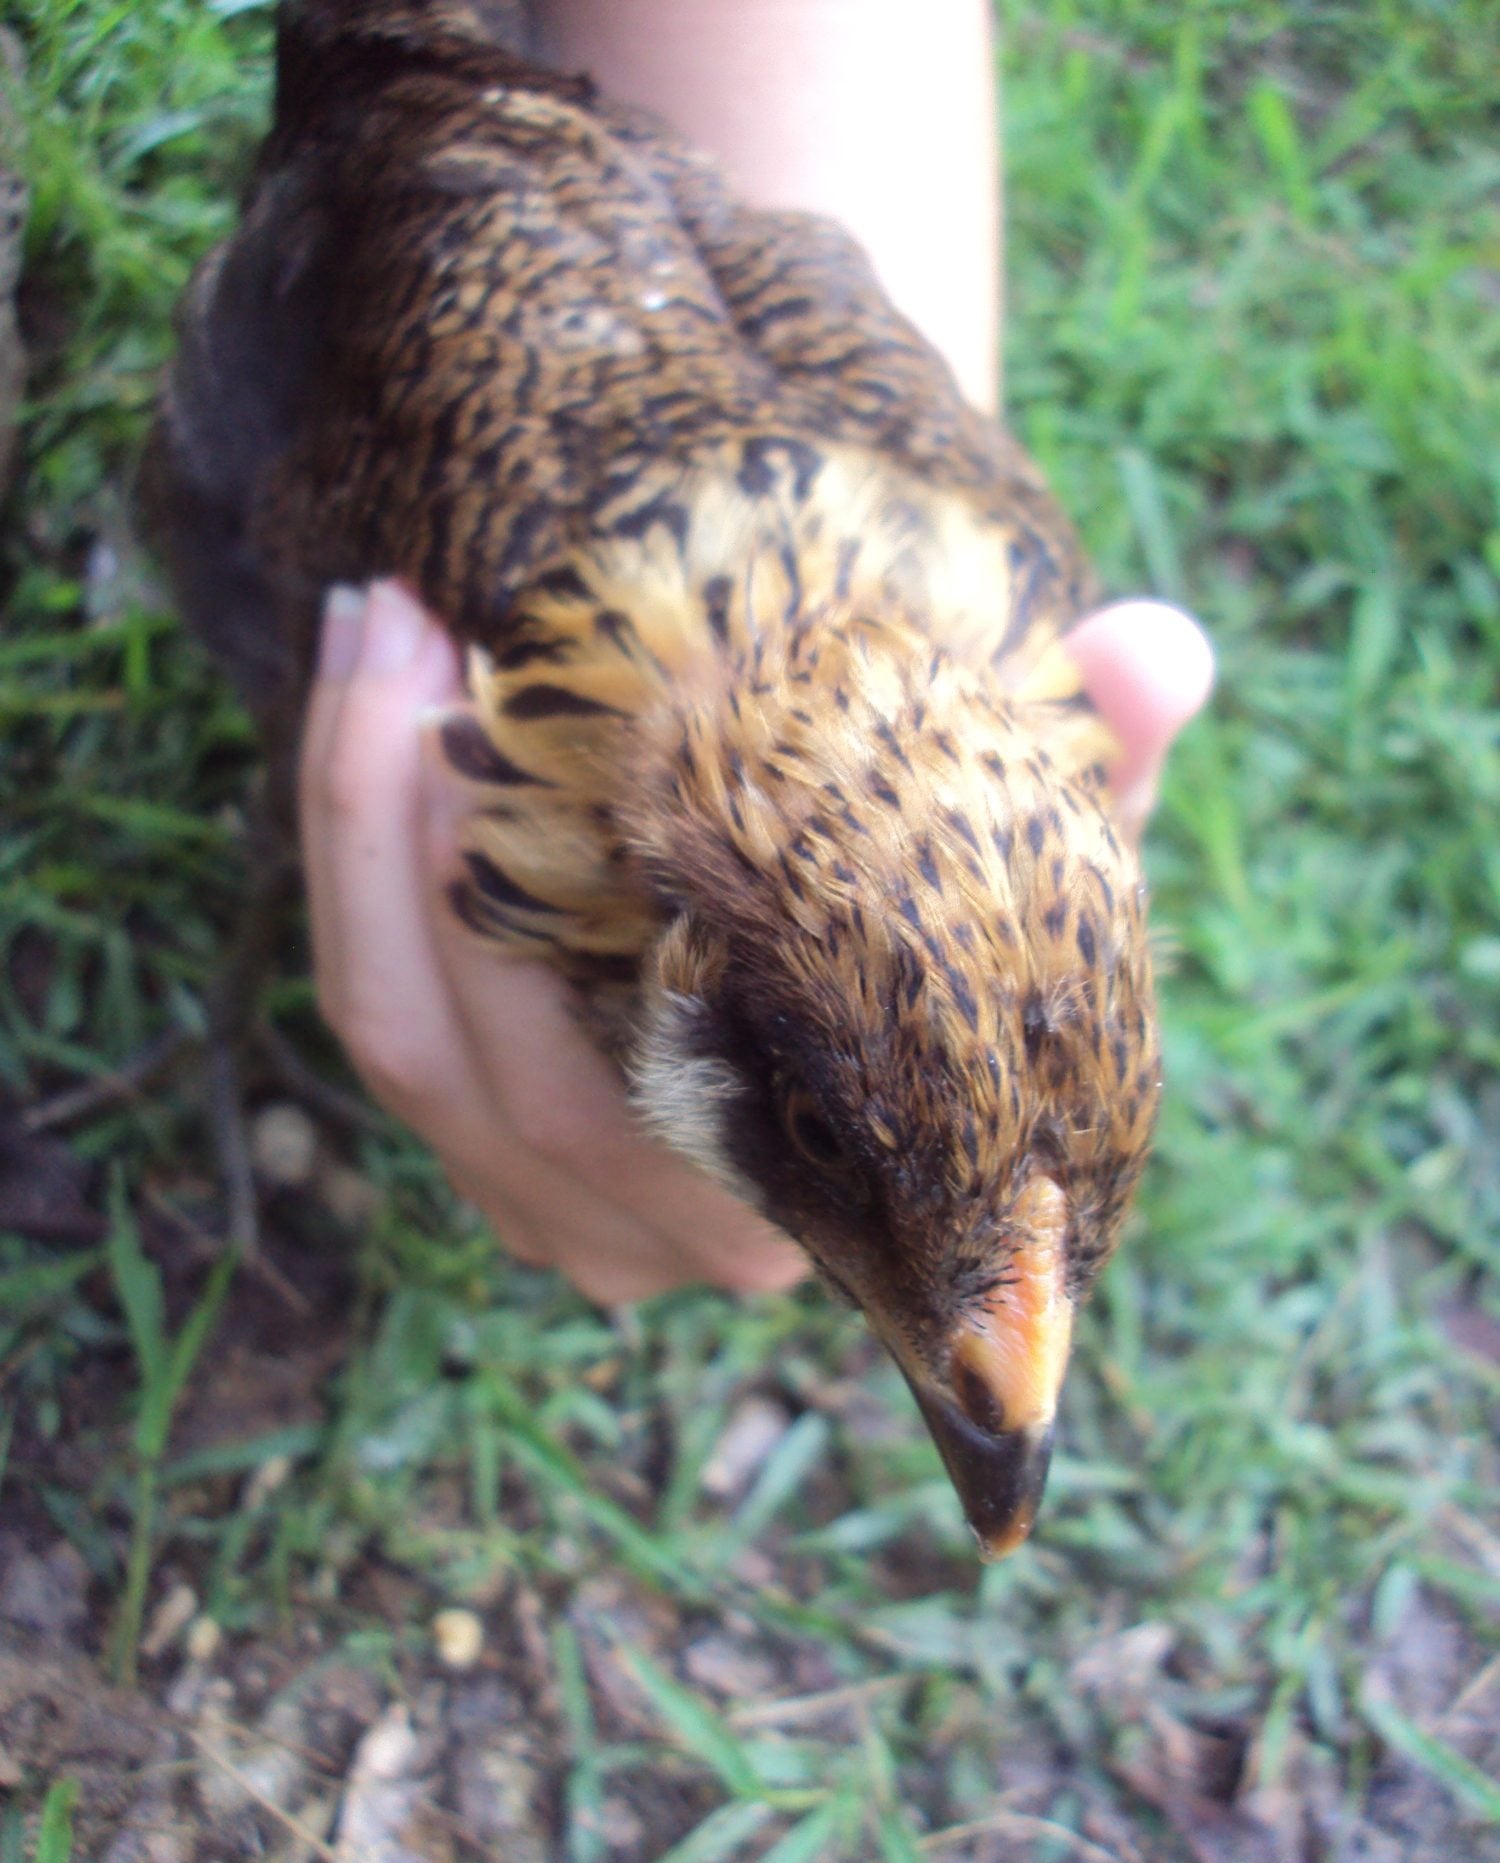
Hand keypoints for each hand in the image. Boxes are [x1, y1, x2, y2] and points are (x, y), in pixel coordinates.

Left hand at [299, 581, 1211, 1306]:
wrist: (919, 979)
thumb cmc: (977, 926)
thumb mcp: (1049, 859)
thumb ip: (1117, 771)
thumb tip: (1163, 652)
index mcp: (786, 1208)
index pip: (583, 1103)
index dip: (491, 905)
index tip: (481, 694)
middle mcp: (646, 1235)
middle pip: (447, 1065)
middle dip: (388, 825)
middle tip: (404, 615)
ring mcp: (548, 1203)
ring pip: (390, 1039)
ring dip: (352, 824)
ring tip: (377, 625)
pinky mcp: (490, 1142)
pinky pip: (384, 1015)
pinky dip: (356, 861)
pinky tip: (379, 709)